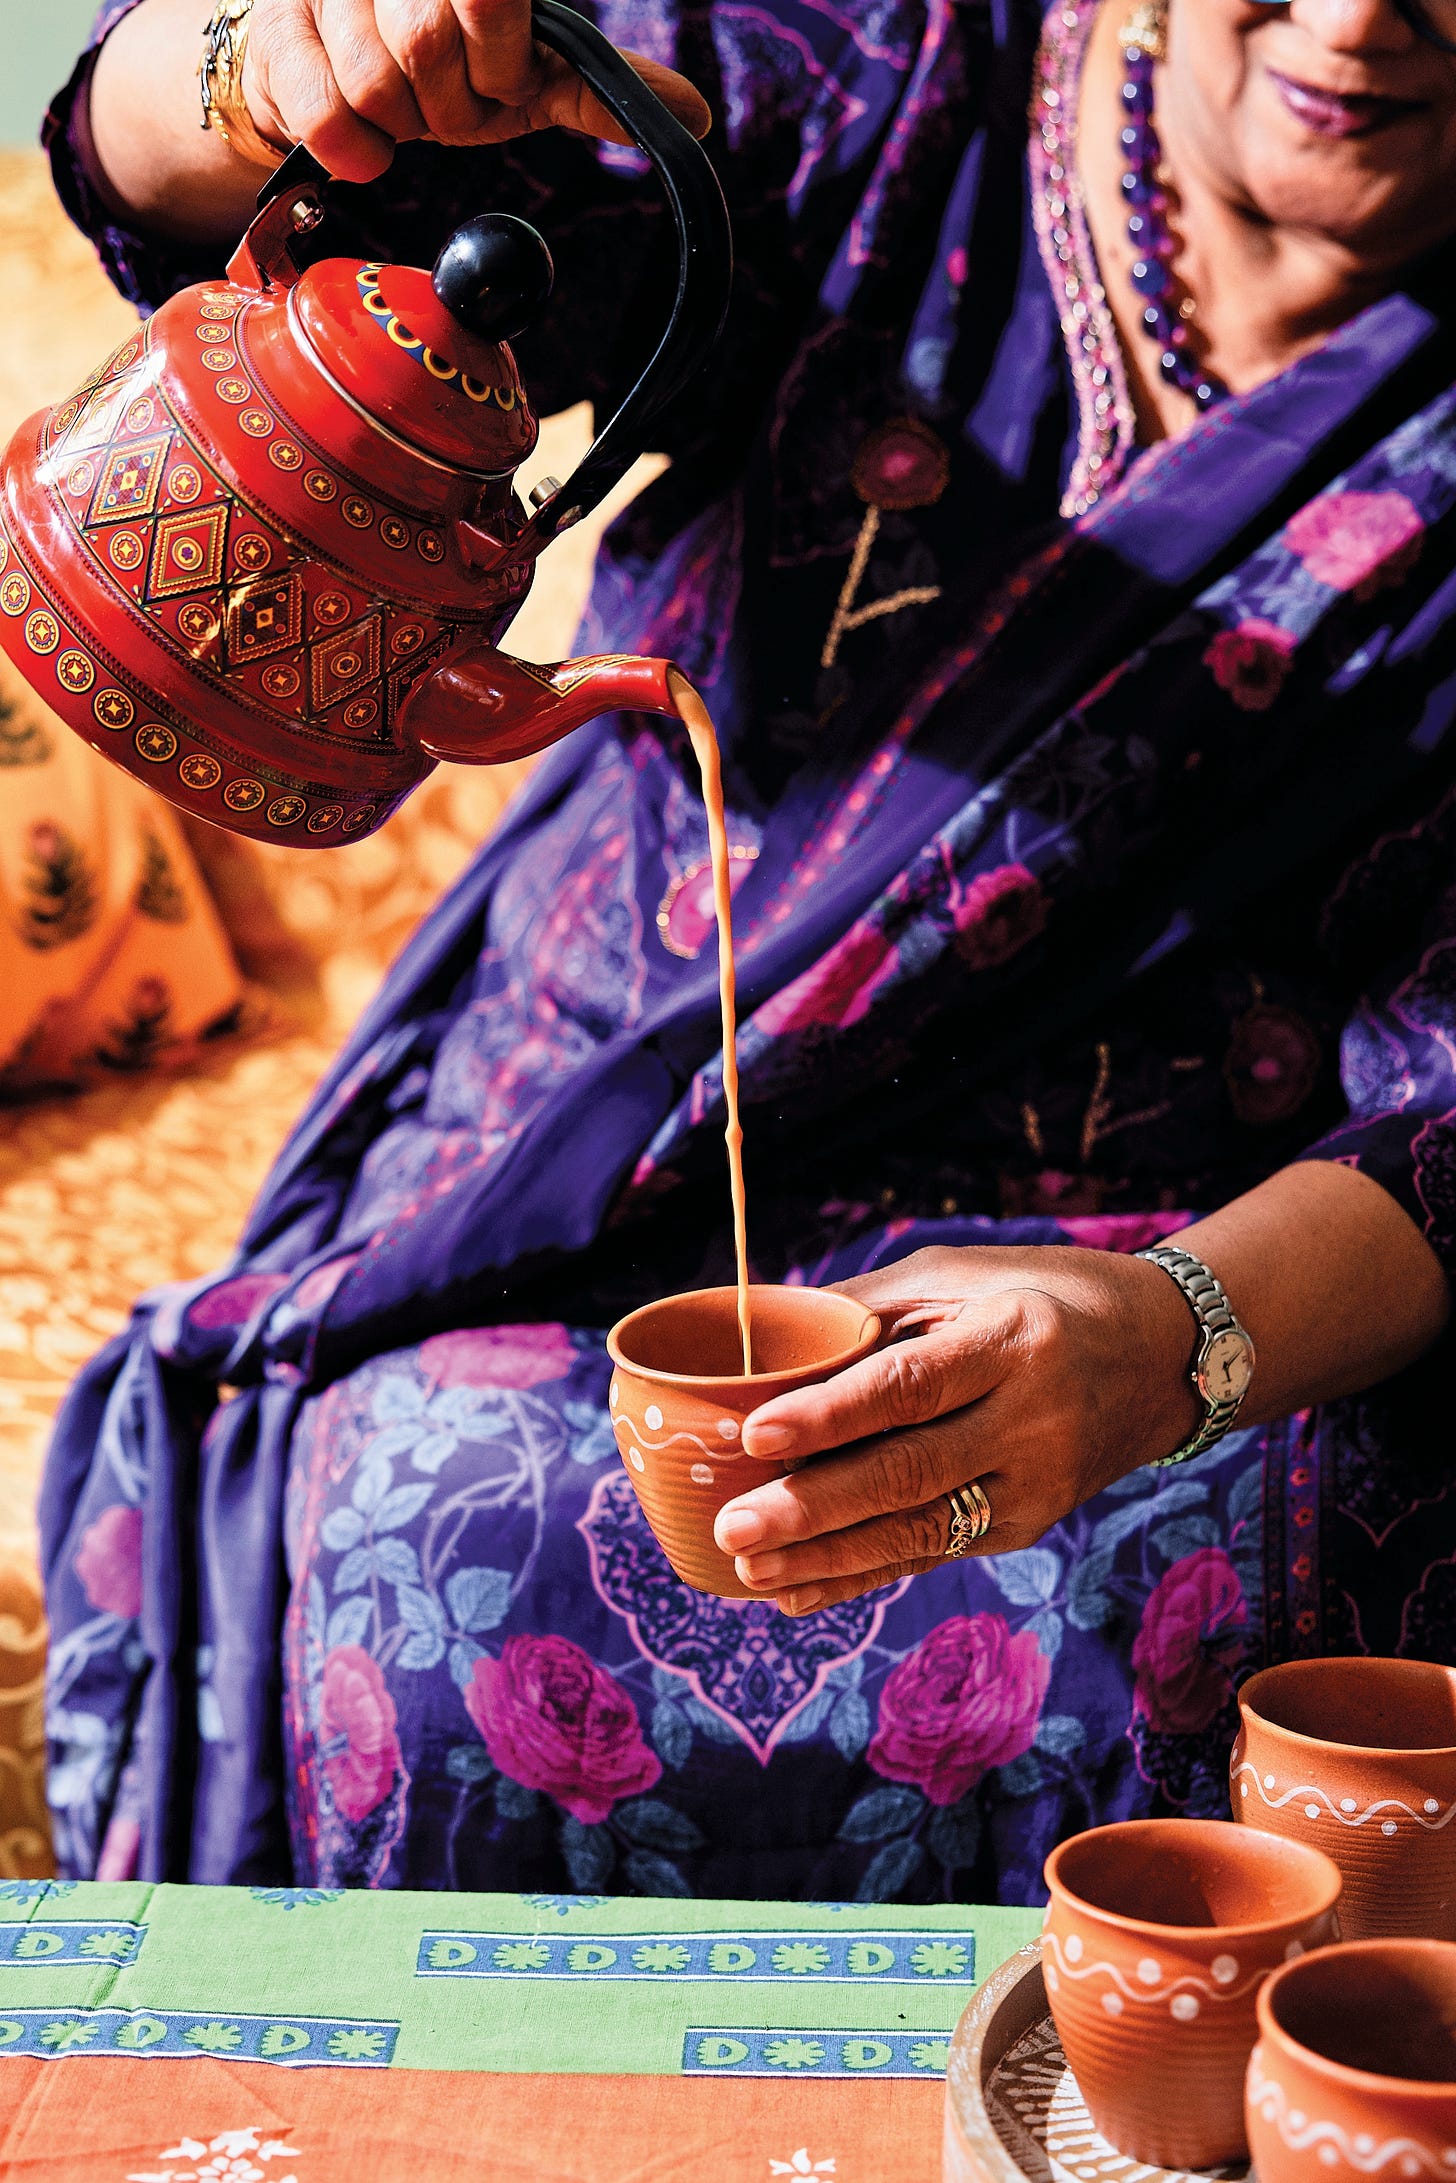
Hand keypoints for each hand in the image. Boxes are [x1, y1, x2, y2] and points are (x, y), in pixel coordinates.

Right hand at [242, 0, 711, 181]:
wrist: (329, 78)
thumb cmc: (441, 71)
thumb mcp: (523, 70)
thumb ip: (595, 84)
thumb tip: (696, 115)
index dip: (497, 59)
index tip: (495, 76)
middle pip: (425, 45)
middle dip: (446, 104)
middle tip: (443, 104)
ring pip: (374, 83)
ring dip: (397, 125)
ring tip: (398, 110)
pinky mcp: (276, 31)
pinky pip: (328, 114)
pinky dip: (356, 150)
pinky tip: (363, 138)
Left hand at [712, 1244, 1200, 1615]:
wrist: (1159, 1356)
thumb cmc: (1033, 1295)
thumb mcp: (958, 1277)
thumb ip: (864, 1309)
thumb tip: (755, 1336)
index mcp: (1012, 1340)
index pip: (912, 1385)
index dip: (833, 1414)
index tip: (758, 1434)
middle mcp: (1032, 1420)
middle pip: (911, 1472)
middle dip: (814, 1507)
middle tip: (734, 1526)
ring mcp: (1036, 1484)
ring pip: (920, 1530)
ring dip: (826, 1557)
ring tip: (748, 1568)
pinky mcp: (1027, 1525)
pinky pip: (932, 1553)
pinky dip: (859, 1576)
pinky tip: (794, 1592)